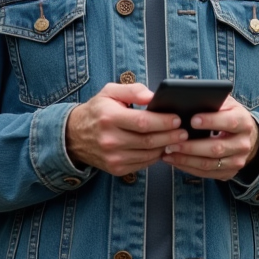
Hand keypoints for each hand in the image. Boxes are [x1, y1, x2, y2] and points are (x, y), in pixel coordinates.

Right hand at [66, 83, 187, 175]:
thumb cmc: (97, 111)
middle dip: (170, 136)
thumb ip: (132, 90)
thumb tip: (153, 96)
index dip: (163, 122)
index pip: (142, 122)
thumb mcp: (110, 92)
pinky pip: (143, 164)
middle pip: (148, 141)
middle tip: (184, 132)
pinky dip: (155, 156)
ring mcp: (112, 157)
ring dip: (166, 147)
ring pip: (148, 154)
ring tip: (177, 140)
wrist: (74, 136)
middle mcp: (109, 140)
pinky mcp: (116, 169)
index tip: (177, 118)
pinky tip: (162, 148)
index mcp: (109, 118)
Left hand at [160, 96, 258, 180]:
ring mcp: (237, 161)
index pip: (229, 122)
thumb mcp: (226, 104)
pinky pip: (206, 174)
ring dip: (186, 159)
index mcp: (244, 122)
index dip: (211, 121)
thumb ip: (212, 101)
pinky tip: (174, 160)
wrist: (246, 137)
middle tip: (170, 142)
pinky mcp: (229, 173)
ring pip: (209, 164)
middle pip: (216, 148)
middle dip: (191, 146)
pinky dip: (188, 168)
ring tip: (167, 152)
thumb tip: (186, 97)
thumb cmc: (228, 115)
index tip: (192, 120)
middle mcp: (243, 144)